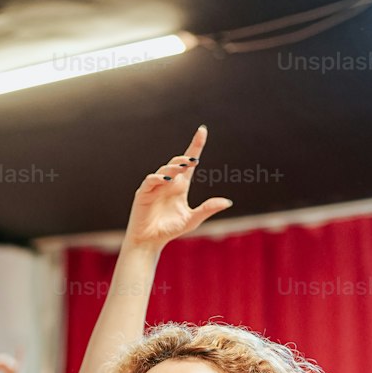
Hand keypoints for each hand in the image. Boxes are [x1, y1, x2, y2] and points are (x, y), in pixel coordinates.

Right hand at [124, 125, 231, 249]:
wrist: (150, 241)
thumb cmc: (170, 229)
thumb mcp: (192, 219)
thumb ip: (208, 209)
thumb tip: (228, 202)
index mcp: (180, 185)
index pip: (188, 161)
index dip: (195, 145)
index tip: (202, 130)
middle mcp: (168, 182)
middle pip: (176, 163)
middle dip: (184, 159)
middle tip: (194, 160)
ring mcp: (155, 186)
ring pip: (164, 170)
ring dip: (173, 168)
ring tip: (183, 167)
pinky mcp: (143, 193)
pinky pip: (150, 181)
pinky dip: (158, 179)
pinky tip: (166, 180)